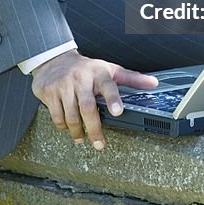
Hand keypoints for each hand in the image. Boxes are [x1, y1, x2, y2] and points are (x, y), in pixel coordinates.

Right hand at [30, 49, 157, 149]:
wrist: (54, 60)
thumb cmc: (86, 69)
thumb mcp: (109, 70)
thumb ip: (131, 78)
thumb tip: (154, 83)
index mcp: (98, 73)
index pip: (108, 85)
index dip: (113, 98)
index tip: (118, 112)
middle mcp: (80, 78)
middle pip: (88, 107)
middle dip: (94, 129)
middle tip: (100, 144)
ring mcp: (63, 85)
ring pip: (71, 116)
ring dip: (78, 132)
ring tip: (82, 138)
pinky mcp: (49, 92)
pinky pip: (57, 116)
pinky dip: (64, 127)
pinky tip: (69, 128)